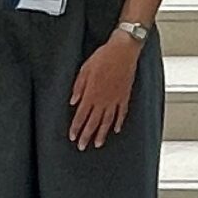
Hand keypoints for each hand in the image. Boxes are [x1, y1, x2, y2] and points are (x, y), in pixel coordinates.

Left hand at [69, 31, 140, 151]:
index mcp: (91, 93)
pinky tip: (115, 129)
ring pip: (107, 121)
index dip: (76, 128)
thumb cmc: (103, 57)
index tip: (73, 137)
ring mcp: (115, 99)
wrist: (123, 51)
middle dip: (87, 135)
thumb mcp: (84, 69)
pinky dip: (118, 122)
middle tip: (82, 147)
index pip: (81, 116)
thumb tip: (73, 101)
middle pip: (93, 122)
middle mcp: (103, 100)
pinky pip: (122, 113)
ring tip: (98, 144)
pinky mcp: (125, 95)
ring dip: (102, 133)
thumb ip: (78, 87)